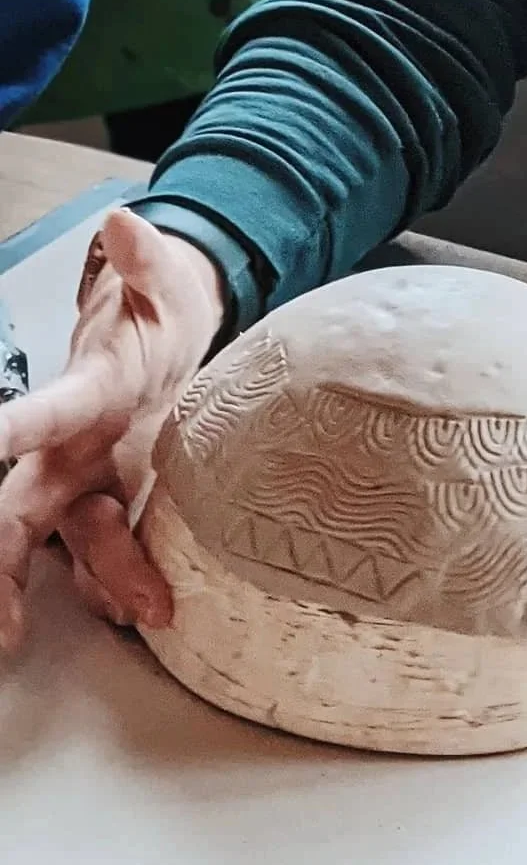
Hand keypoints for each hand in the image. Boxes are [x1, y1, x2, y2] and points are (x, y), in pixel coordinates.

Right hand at [0, 208, 225, 648]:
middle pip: (23, 507)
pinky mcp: (118, 503)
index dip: (26, 424)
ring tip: (9, 640)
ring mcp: (89, 481)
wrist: (172, 339)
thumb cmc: (160, 319)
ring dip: (33, 586)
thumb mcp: (162, 287)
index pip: (48, 413)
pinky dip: (103, 588)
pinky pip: (101, 555)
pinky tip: (111, 621)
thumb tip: (126, 225)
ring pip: (50, 542)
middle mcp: (72, 448)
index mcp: (85, 399)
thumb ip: (144, 262)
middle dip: (2, 557)